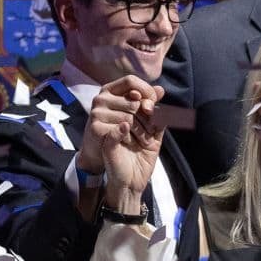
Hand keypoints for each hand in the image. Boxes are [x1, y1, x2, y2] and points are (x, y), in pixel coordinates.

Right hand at [82, 77, 164, 212]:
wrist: (126, 178)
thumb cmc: (137, 151)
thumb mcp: (152, 129)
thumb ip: (155, 109)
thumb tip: (161, 90)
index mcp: (115, 97)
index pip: (131, 82)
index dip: (146, 91)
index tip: (154, 107)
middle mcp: (103, 102)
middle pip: (134, 99)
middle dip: (148, 117)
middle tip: (149, 133)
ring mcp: (99, 116)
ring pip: (130, 113)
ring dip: (142, 130)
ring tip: (142, 141)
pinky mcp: (99, 132)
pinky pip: (122, 125)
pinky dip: (133, 133)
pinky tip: (135, 142)